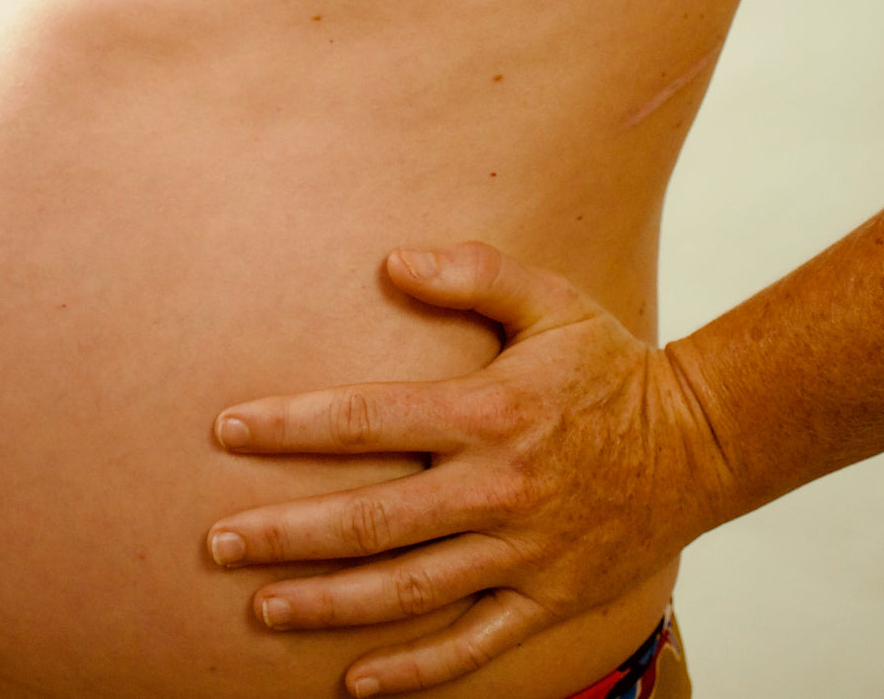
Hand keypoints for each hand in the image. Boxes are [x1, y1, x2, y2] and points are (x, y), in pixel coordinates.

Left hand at [207, 242, 725, 696]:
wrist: (698, 444)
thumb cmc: (610, 366)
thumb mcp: (551, 300)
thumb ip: (474, 273)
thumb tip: (393, 261)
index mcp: (486, 413)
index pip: (368, 419)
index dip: (293, 426)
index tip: (229, 430)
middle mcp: (495, 489)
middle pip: (371, 521)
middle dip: (286, 532)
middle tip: (219, 541)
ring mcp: (520, 552)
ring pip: (408, 590)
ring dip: (329, 604)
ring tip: (263, 608)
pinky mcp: (545, 597)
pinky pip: (472, 645)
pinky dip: (414, 671)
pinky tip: (356, 681)